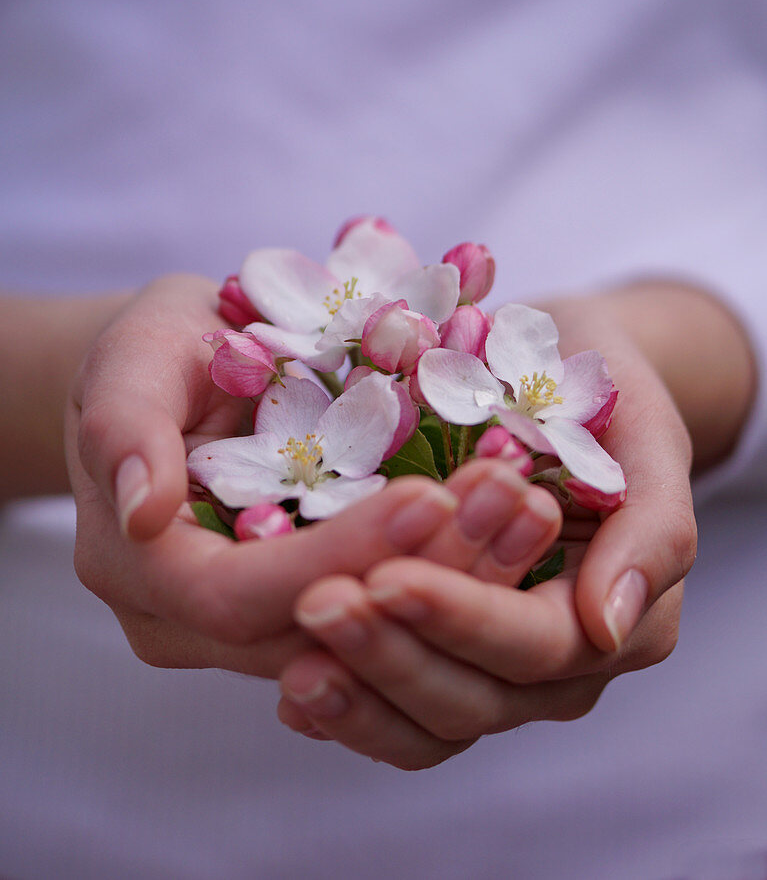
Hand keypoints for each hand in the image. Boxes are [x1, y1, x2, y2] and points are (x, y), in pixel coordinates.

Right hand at [67, 274, 561, 676]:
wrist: (174, 377)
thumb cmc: (153, 354)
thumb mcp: (131, 357)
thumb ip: (123, 426)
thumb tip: (140, 509)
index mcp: (141, 569)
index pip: (240, 597)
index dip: (338, 556)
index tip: (431, 493)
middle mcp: (191, 622)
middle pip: (318, 632)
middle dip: (421, 573)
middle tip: (512, 498)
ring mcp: (252, 625)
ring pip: (365, 637)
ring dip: (454, 580)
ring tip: (528, 508)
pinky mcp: (306, 608)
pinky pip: (382, 615)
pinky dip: (449, 573)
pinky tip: (510, 526)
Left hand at [276, 290, 706, 766]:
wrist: (562, 380)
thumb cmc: (607, 398)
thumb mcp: (645, 437)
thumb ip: (649, 532)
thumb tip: (606, 626)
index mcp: (611, 621)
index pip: (533, 645)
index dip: (459, 618)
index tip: (386, 578)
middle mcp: (551, 666)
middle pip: (472, 699)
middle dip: (393, 656)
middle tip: (317, 606)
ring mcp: (491, 668)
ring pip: (427, 723)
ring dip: (360, 694)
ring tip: (294, 664)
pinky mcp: (438, 654)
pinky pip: (393, 709)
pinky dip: (346, 707)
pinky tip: (293, 689)